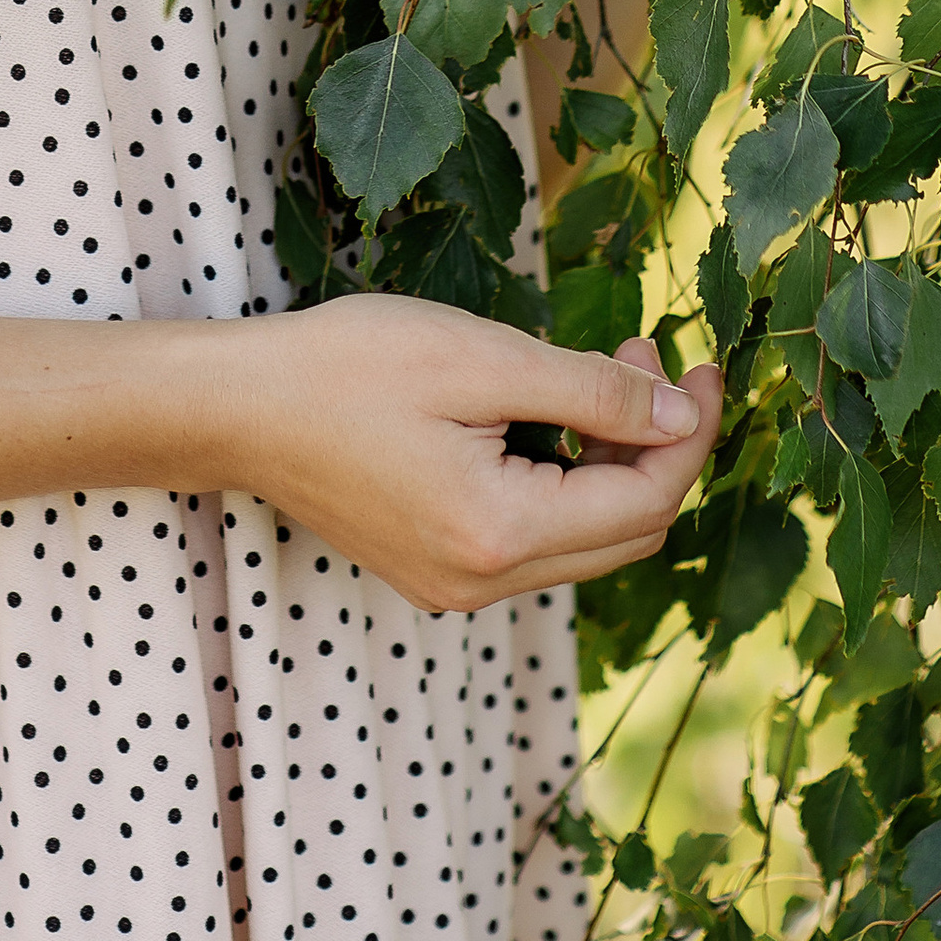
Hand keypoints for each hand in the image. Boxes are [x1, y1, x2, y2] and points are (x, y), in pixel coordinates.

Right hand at [230, 296, 722, 611]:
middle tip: (647, 355)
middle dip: (657, 446)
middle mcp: (484, 582)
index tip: (701, 364)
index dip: (688, 431)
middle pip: (624, 534)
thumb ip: (590, 390)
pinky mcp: (435, 570)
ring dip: (612, 463)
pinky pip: (535, 542)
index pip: (643, 499)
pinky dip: (565, 484)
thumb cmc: (348, 367)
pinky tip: (547, 418)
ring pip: (583, 542)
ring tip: (601, 373)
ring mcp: (456, 586)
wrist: (240, 407)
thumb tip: (679, 414)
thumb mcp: (481, 357)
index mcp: (500, 533)